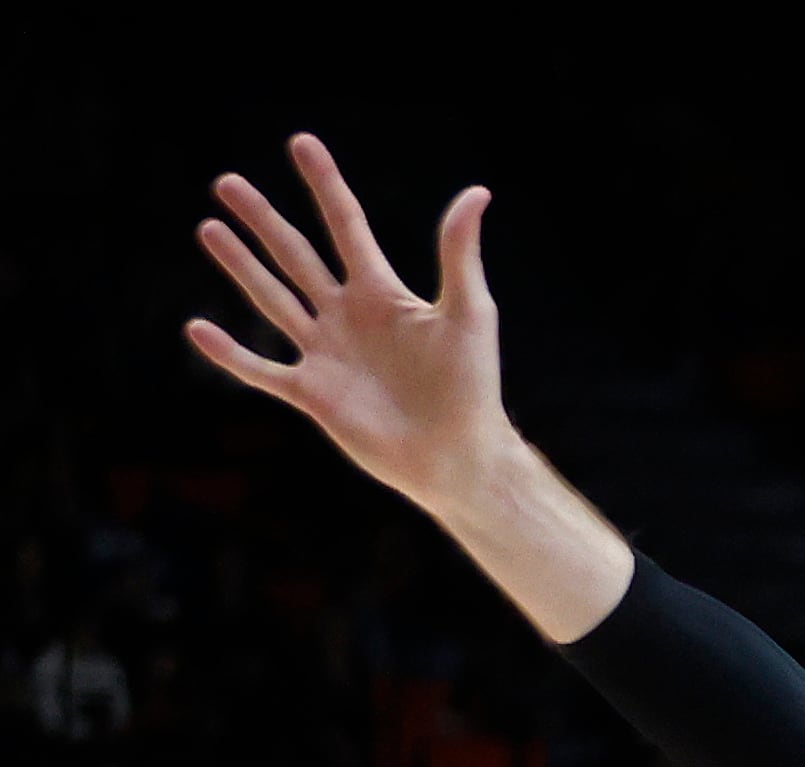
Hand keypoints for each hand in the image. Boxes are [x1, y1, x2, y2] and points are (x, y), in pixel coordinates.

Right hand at [188, 134, 510, 514]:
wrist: (458, 455)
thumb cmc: (472, 387)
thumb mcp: (469, 312)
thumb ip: (460, 254)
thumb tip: (476, 192)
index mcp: (384, 294)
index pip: (346, 226)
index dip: (325, 185)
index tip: (300, 142)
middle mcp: (349, 317)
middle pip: (297, 256)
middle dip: (264, 219)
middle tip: (226, 182)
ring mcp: (327, 354)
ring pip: (273, 299)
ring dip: (241, 265)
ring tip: (207, 227)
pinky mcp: (313, 395)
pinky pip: (262, 371)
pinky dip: (230, 353)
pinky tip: (196, 327)